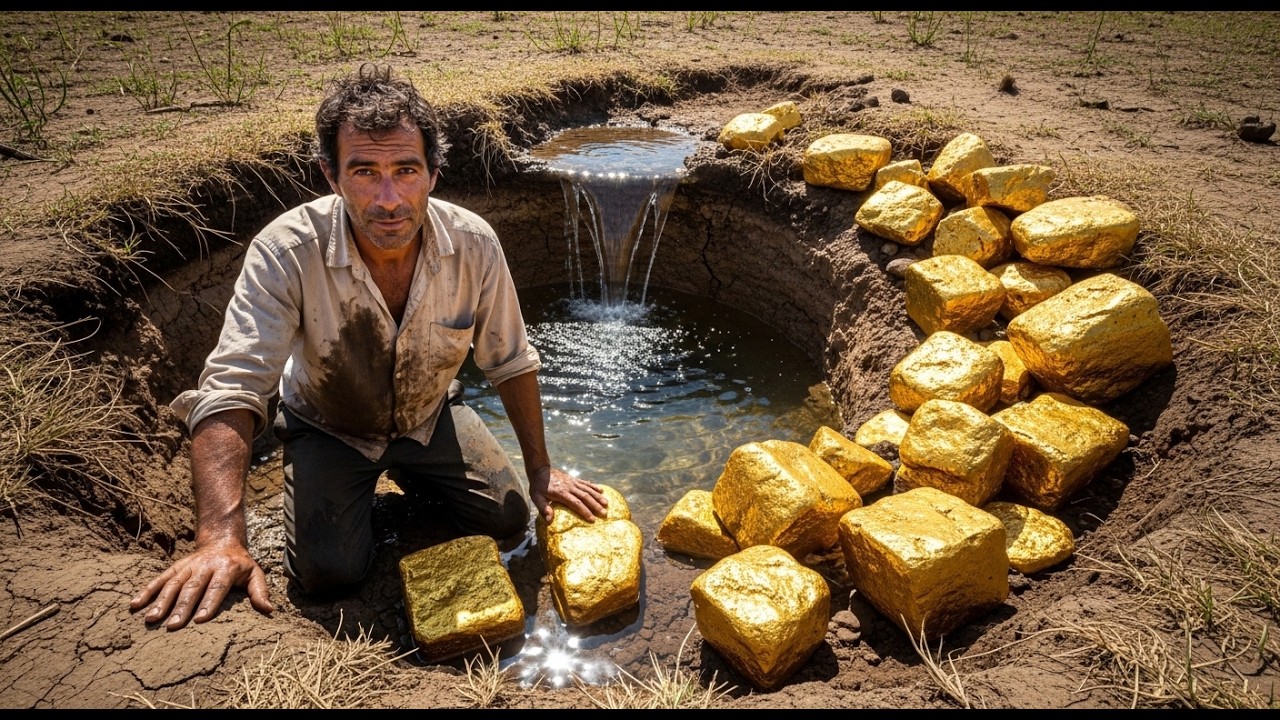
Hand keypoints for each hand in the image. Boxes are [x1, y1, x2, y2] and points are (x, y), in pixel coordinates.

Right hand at [129, 539, 271, 630]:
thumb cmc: (240, 564)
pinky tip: (135, 604)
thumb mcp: (254, 573)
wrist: (222, 540)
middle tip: (172, 626)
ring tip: (152, 619)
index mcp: (226, 568)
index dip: (208, 603)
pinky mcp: (176, 567)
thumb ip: (259, 591)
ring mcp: (188, 566)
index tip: (199, 620)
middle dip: (182, 607)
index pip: (217, 587)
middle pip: (192, 588)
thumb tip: (269, 610)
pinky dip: (146, 591)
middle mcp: (205, 566)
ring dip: (161, 601)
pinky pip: (159, 579)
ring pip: (173, 584)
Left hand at [529, 465, 608, 523]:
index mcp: (561, 493)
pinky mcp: (574, 479)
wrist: (540, 470)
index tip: (592, 519)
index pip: (576, 503)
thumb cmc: (538, 486)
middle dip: (596, 506)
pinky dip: (594, 486)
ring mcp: (573, 482)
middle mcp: (570, 487)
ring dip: (598, 496)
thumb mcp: (536, 497)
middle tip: (604, 514)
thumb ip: (543, 508)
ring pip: (588, 489)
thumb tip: (549, 521)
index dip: (585, 511)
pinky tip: (602, 490)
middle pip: (585, 497)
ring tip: (607, 504)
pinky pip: (586, 483)